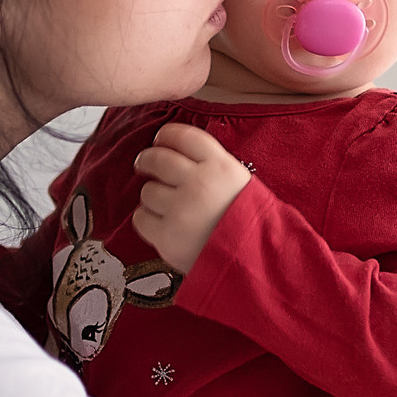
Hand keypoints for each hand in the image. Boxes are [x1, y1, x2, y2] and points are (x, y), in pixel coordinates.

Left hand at [131, 122, 250, 271]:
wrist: (255, 261)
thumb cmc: (249, 224)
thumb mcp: (241, 183)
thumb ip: (212, 166)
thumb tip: (178, 153)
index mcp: (221, 167)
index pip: (184, 136)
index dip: (167, 135)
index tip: (161, 139)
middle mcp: (199, 183)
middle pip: (157, 158)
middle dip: (148, 160)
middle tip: (146, 165)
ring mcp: (181, 210)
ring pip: (147, 190)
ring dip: (153, 196)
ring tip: (167, 205)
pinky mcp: (167, 236)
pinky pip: (140, 218)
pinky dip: (147, 219)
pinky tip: (160, 223)